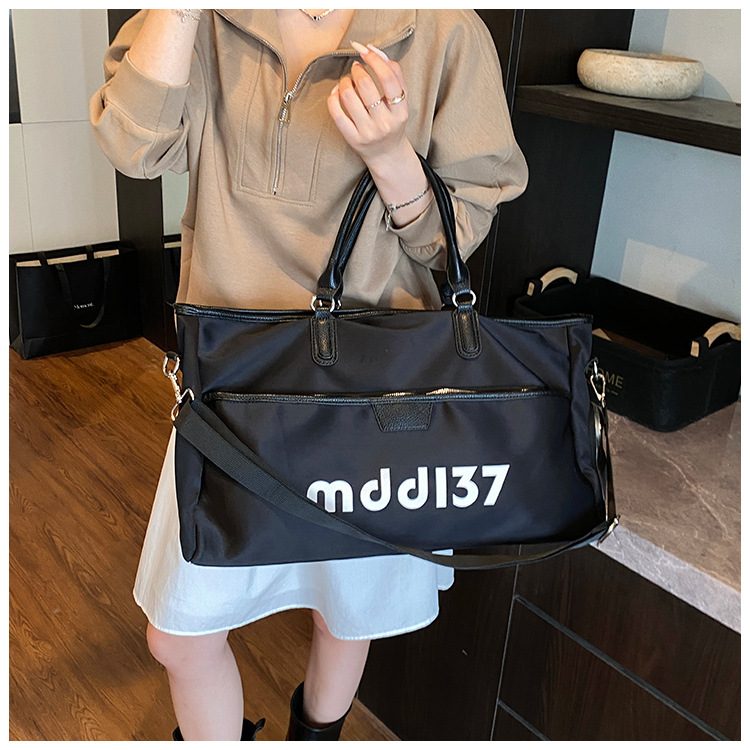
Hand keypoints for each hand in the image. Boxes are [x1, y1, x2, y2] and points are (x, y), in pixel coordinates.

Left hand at [327, 42, 408, 169]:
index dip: (374, 59)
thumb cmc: (392, 122)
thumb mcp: (402, 100)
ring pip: (348, 97)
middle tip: (356, 69)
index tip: (365, 51)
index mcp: (401, 112)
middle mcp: (385, 123)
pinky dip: (333, 97)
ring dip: (344, 82)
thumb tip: (374, 51)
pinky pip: (336, 113)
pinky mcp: (352, 139)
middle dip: (357, 70)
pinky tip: (336, 93)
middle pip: (365, 85)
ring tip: (348, 81)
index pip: (388, 79)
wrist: (387, 155)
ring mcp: (367, 133)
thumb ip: (394, 74)